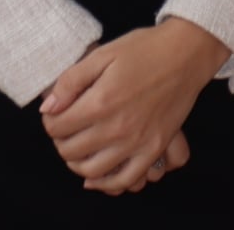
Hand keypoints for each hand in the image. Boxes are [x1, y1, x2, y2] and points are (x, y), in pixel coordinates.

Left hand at [40, 18, 229, 193]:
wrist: (185, 54)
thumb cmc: (144, 49)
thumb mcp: (103, 54)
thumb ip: (71, 81)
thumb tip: (48, 108)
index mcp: (101, 102)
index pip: (58, 126)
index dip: (50, 120)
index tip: (55, 113)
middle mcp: (117, 128)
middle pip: (71, 151)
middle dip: (61, 140)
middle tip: (65, 127)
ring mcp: (136, 142)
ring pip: (92, 170)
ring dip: (77, 163)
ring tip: (78, 148)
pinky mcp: (153, 149)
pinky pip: (125, 180)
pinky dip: (106, 183)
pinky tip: (97, 175)